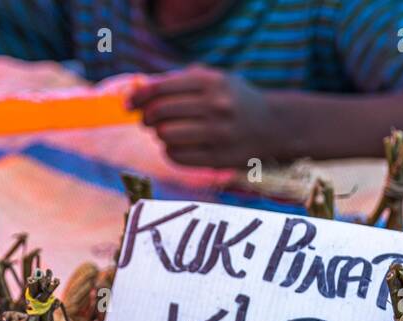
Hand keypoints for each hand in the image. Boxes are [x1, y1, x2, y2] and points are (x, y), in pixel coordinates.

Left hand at [129, 66, 277, 167]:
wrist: (273, 125)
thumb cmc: (233, 99)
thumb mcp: (214, 79)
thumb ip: (179, 81)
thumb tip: (138, 91)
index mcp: (211, 82)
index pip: (160, 88)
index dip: (138, 97)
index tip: (129, 104)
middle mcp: (216, 106)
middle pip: (159, 113)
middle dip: (147, 118)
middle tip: (149, 120)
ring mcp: (219, 134)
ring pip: (165, 136)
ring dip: (160, 135)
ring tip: (167, 132)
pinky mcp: (219, 159)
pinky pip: (177, 156)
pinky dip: (170, 151)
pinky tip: (177, 146)